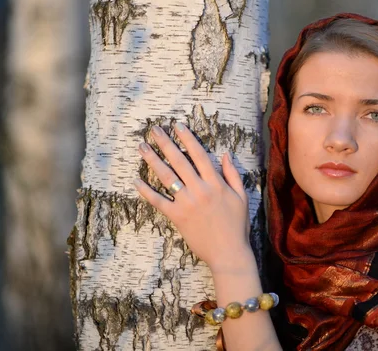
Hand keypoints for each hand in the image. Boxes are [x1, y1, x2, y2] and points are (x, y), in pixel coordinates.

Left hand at [133, 123, 251, 270]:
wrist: (229, 252)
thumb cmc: (237, 225)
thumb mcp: (241, 197)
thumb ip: (233, 174)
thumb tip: (226, 154)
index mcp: (216, 183)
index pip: (199, 154)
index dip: (188, 138)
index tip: (178, 126)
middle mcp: (200, 189)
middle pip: (179, 160)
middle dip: (165, 143)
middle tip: (153, 130)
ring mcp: (187, 202)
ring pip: (166, 176)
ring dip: (152, 160)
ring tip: (142, 147)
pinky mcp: (177, 217)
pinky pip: (158, 201)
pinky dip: (146, 191)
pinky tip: (136, 180)